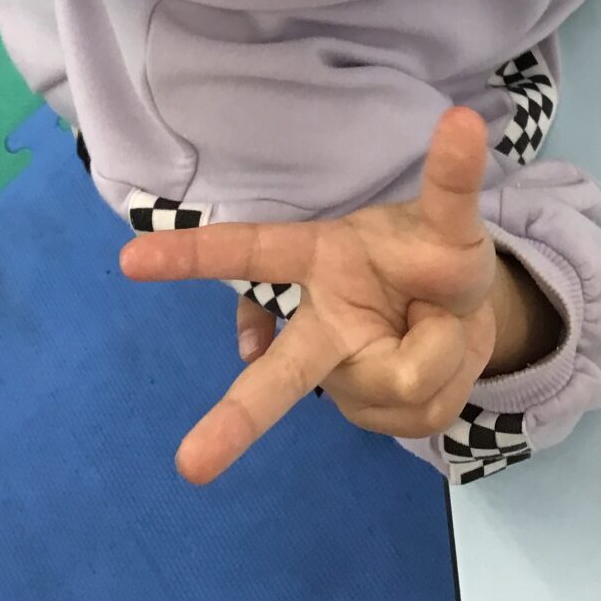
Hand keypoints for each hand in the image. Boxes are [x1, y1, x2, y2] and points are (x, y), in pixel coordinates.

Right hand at [119, 106, 498, 483]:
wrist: (470, 308)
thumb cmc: (434, 251)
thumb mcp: (451, 215)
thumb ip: (451, 185)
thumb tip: (454, 132)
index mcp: (320, 260)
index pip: (253, 252)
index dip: (192, 253)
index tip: (130, 258)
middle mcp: (320, 324)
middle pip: (283, 376)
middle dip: (236, 422)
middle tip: (189, 468)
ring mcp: (346, 376)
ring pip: (399, 379)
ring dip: (441, 347)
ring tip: (437, 320)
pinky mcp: (379, 413)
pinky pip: (422, 409)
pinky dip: (451, 378)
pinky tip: (436, 360)